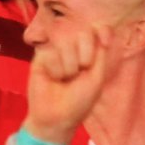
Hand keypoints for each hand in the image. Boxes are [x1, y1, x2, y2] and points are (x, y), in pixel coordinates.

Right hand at [24, 24, 110, 143]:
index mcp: (91, 53)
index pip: (97, 29)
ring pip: (65, 41)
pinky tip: (53, 78)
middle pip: (82, 32)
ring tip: (66, 78)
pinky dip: (55, 68)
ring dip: (70, 64)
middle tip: (82, 70)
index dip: (101, 31)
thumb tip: (101, 27)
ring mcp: (56, 51)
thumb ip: (100, 53)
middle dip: (85, 53)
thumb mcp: (97, 77)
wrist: (57, 117)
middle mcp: (74, 49)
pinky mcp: (40, 57)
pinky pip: (49, 52)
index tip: (104, 43)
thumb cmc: (80, 100)